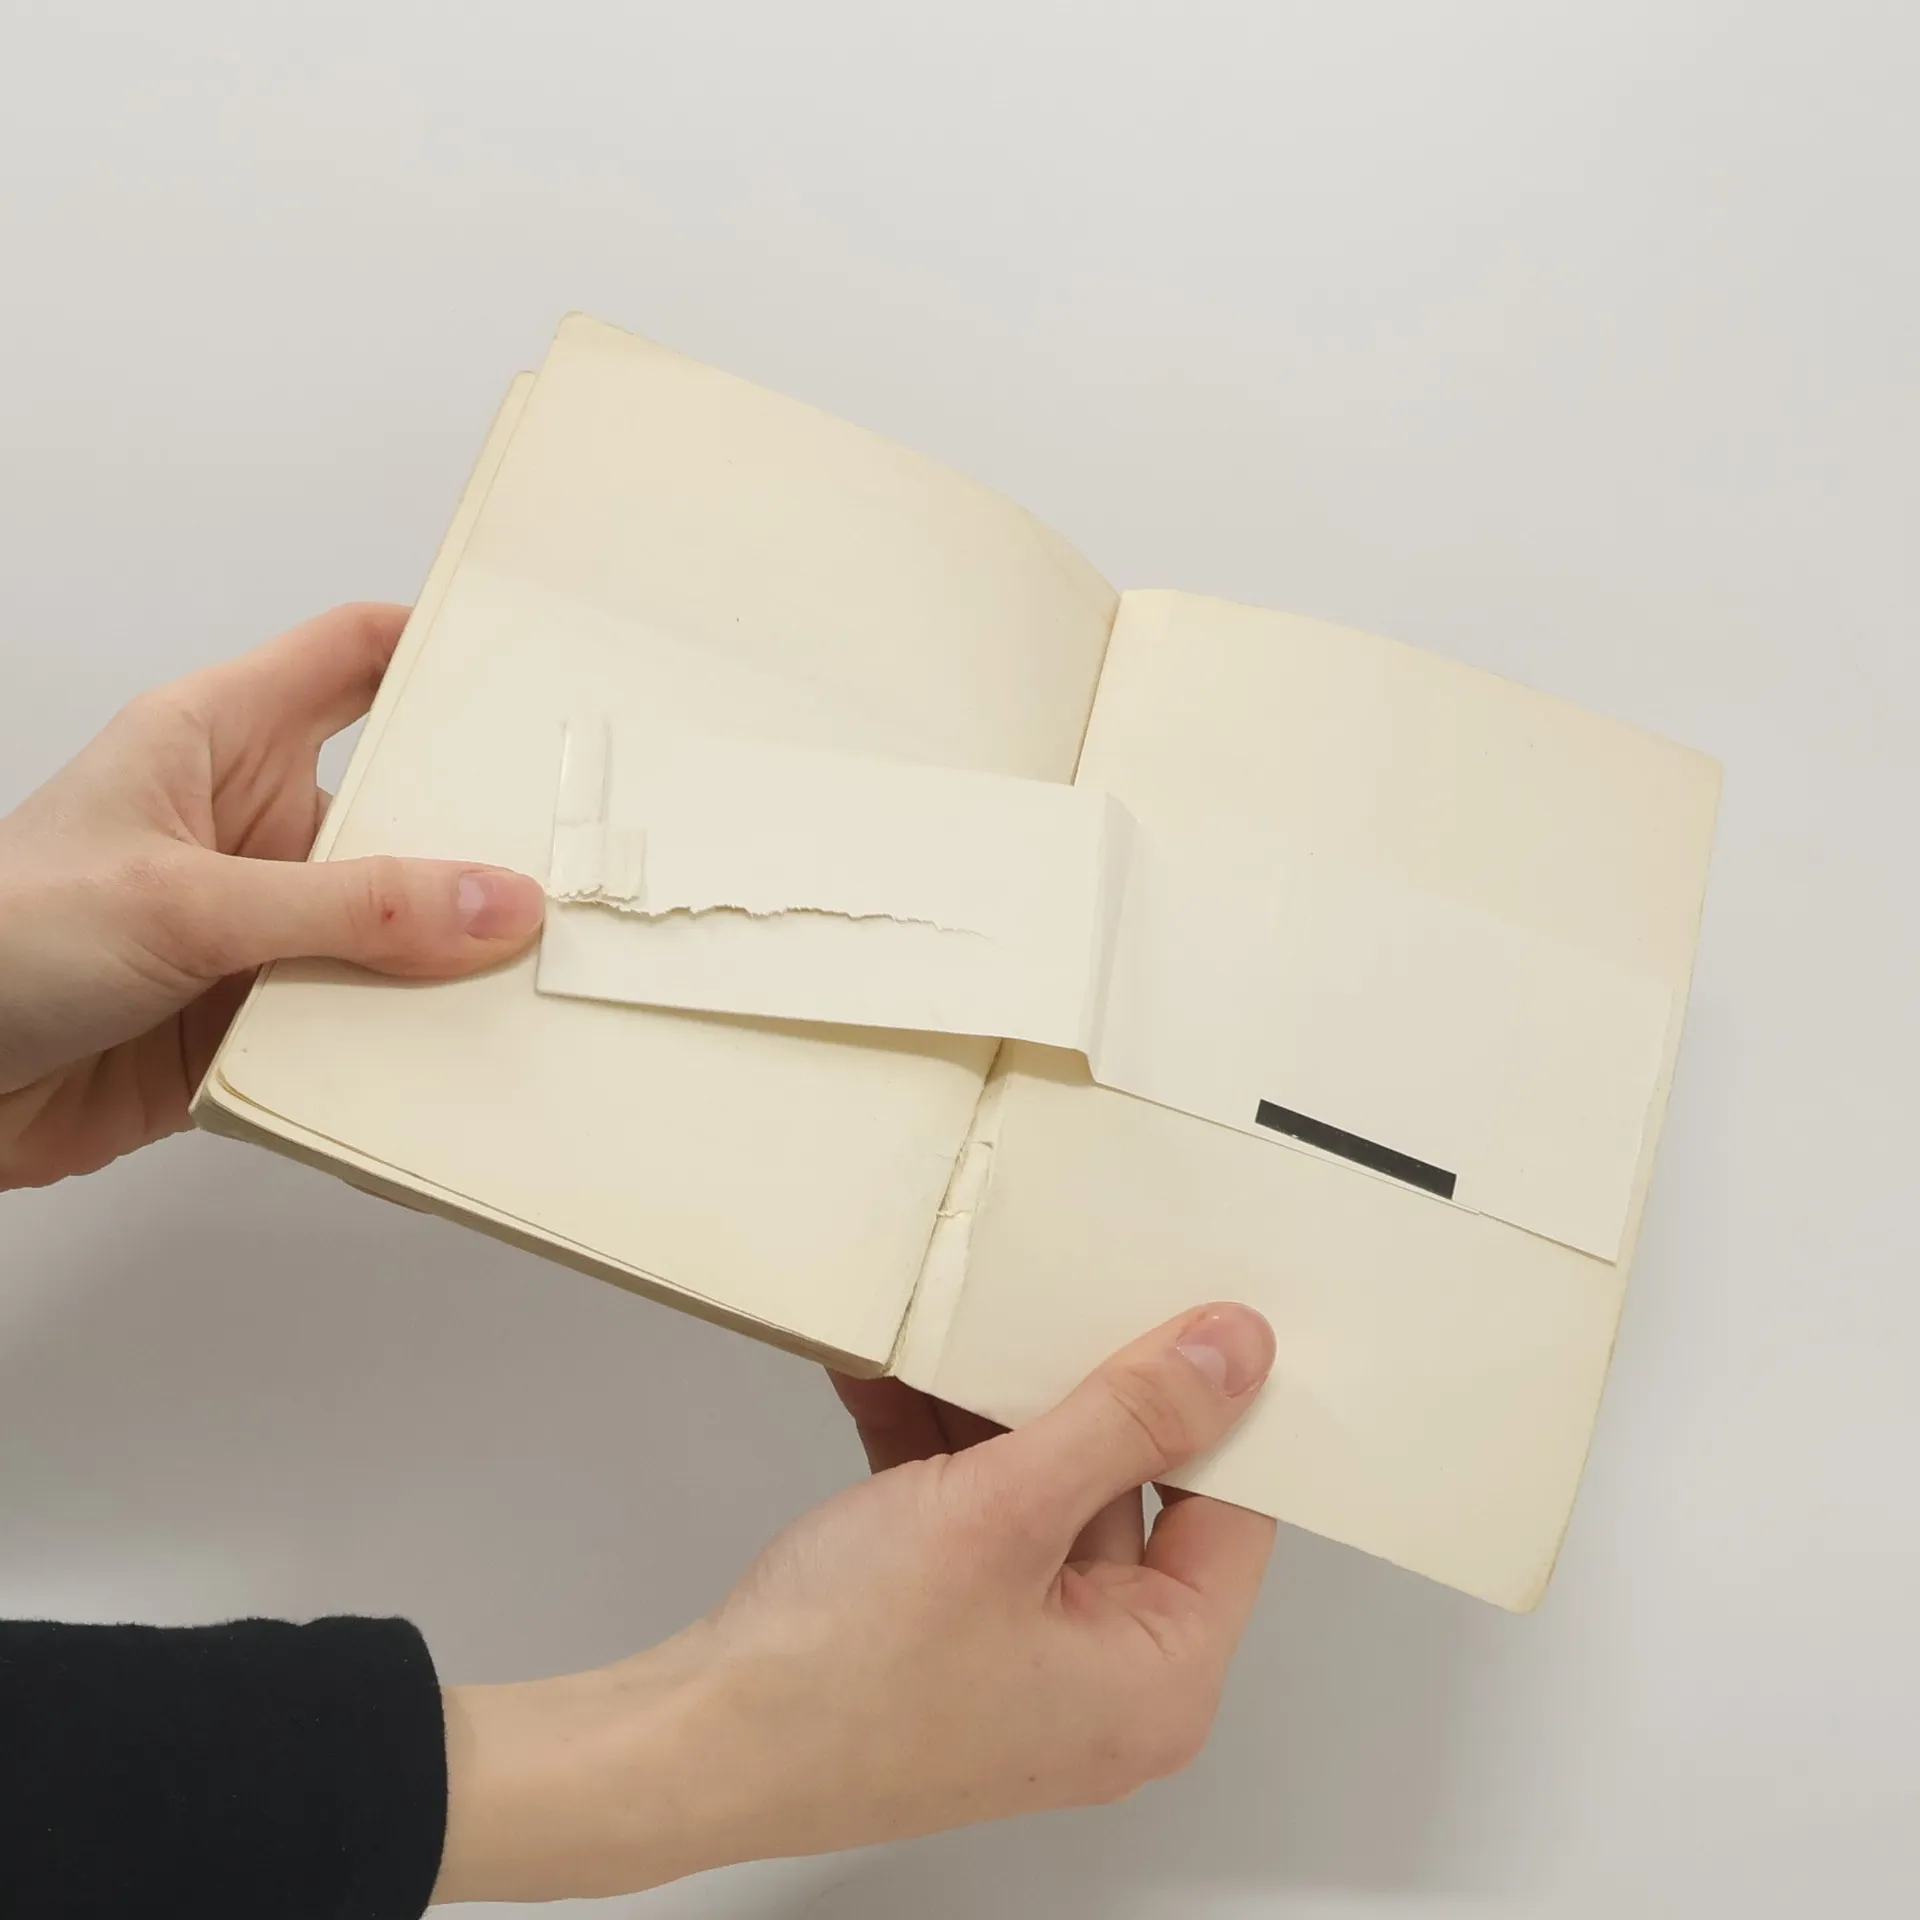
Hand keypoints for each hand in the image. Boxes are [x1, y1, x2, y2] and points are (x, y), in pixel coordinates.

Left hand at [0, 604, 545, 1187]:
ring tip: (542, 970)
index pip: (352, 656)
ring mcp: (261, 924)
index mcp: (219, 740)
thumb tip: (496, 902)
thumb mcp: (182, 905)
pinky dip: (412, 1037)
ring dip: (451, 956)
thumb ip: (349, 910)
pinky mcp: (261, 1014)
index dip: (441, 647)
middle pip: (404, 803)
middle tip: (580, 853)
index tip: (538, 666)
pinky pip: (366, 1017)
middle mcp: (251, 825)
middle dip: (484, 832)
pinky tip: (466, 1051)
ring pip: (396, 925)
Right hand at [432, 1304, 1276, 1900]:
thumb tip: (1232, 1353)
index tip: (1189, 1310)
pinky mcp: (952, 1633)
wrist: (689, 1743)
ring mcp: (1022, 1657)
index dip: (1213, 1405)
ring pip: (1041, 1494)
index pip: (1233, 1511)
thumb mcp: (1005, 1511)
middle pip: (1130, 1493)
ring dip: (990, 1412)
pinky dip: (934, 1451)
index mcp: (1158, 1677)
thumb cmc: (842, 1676)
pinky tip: (893, 1375)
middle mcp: (1104, 1680)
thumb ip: (1127, 1418)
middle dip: (1075, 1391)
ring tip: (959, 1327)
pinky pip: (972, 1517)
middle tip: (1056, 1297)